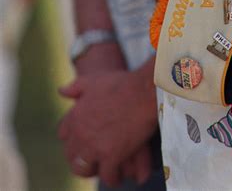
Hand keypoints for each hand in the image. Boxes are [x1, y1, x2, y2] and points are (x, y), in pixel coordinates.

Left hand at [58, 56, 156, 186]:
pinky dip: (112, 178)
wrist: (143, 90)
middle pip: (72, 156)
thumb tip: (61, 91)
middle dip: (82, 160)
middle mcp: (81, 134)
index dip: (73, 140)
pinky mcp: (111, 156)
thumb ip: (75, 87)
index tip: (82, 142)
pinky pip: (107, 175)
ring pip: (86, 169)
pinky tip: (118, 176)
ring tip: (104, 171)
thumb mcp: (94, 80)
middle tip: (93, 161)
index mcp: (75, 116)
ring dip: (95, 171)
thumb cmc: (122, 83)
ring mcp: (95, 147)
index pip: (63, 135)